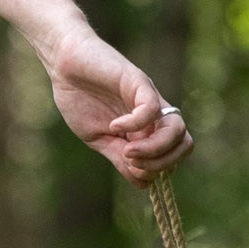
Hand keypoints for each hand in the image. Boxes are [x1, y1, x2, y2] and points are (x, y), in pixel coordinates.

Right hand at [42, 25, 192, 182]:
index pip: (173, 156)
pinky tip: (114, 125)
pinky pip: (152, 108)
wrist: (64, 64)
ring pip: (177, 129)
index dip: (156, 170)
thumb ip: (120, 158)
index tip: (129, 168)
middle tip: (131, 161)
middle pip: (183, 144)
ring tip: (128, 151)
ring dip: (155, 149)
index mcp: (147, 130)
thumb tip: (143, 183)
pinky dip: (136, 124)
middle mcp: (154, 115)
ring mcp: (149, 97)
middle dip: (161, 163)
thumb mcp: (99, 139)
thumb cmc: (79, 98)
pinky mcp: (138, 81)